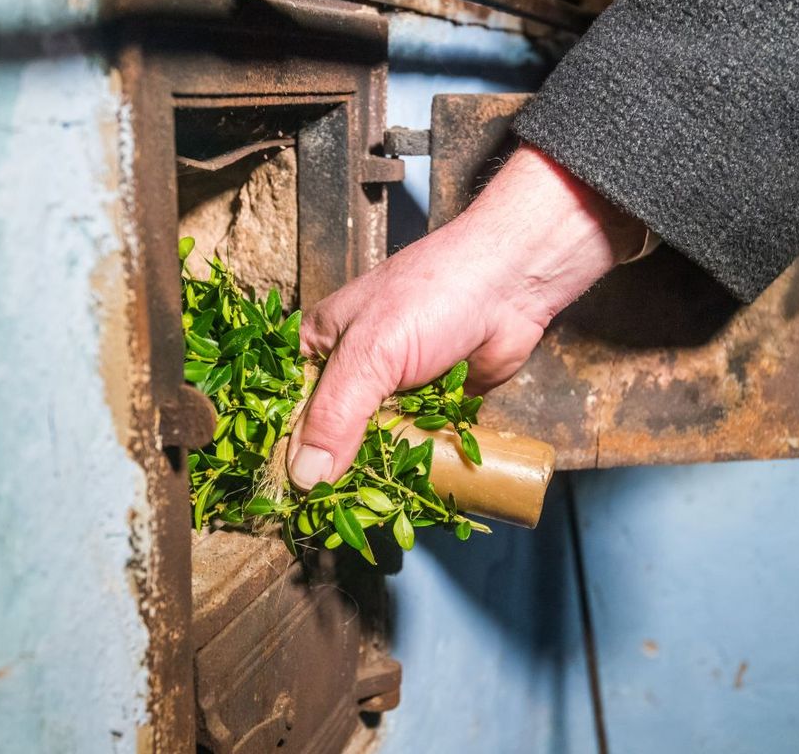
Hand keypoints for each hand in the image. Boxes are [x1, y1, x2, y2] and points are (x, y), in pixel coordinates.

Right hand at [287, 143, 644, 488]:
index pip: (287, 409)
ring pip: (372, 446)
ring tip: (373, 513)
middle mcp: (352, 372)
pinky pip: (413, 446)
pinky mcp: (432, 406)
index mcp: (320, 347)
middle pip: (329, 435)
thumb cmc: (434, 296)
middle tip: (331, 516)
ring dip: (378, 472)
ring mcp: (393, 391)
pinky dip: (415, 464)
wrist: (513, 283)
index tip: (287, 498)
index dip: (285, 452)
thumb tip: (303, 478)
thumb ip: (335, 416)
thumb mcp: (371, 354)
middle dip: (334, 470)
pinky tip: (411, 490)